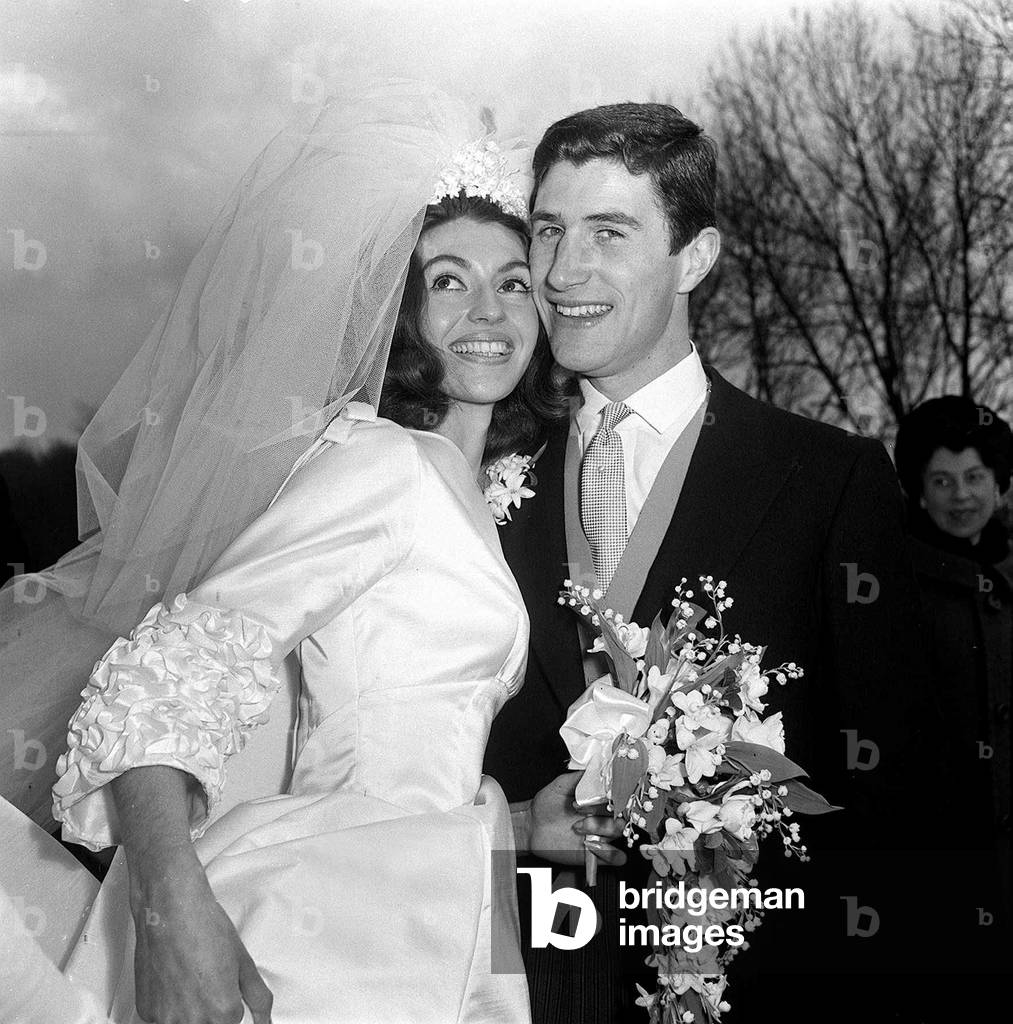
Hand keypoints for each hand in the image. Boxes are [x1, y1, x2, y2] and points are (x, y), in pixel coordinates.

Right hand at [128, 845, 272, 1023]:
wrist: (171, 911)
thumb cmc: (207, 930)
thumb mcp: (243, 962)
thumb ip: (258, 998)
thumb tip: (265, 1021)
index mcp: (223, 1011)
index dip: (230, 1007)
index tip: (223, 991)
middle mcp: (193, 1021)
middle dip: (211, 1011)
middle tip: (206, 982)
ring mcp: (166, 1020)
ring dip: (190, 1013)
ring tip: (190, 982)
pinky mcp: (146, 1012)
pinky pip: (163, 1020)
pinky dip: (170, 1008)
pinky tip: (174, 982)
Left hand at [522, 771, 626, 867]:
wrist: (533, 826)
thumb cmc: (547, 804)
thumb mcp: (562, 784)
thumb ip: (581, 777)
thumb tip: (598, 767)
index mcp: (600, 798)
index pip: (620, 794)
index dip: (615, 793)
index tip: (604, 793)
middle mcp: (604, 816)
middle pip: (622, 812)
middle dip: (604, 810)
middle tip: (581, 810)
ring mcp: (602, 835)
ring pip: (619, 833)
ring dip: (602, 829)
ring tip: (578, 827)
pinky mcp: (597, 854)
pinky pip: (617, 857)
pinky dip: (609, 852)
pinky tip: (591, 845)